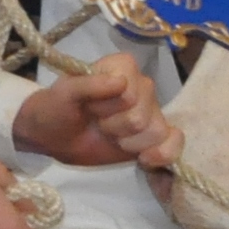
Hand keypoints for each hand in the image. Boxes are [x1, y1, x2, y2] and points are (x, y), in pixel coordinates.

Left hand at [14, 53, 180, 169]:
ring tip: (111, 137)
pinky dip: (162, 154)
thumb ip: (88, 85)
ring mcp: (151, 113)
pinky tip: (144, 160)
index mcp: (122, 68)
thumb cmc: (55, 110)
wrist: (53, 138)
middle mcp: (142, 87)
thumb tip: (121, 83)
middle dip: (116, 125)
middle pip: (143, 113)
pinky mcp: (155, 138)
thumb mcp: (62, 94)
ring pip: (157, 131)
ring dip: (129, 142)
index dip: (109, 102)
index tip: (90, 106)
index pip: (132, 85)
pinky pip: (175, 143)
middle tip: (98, 123)